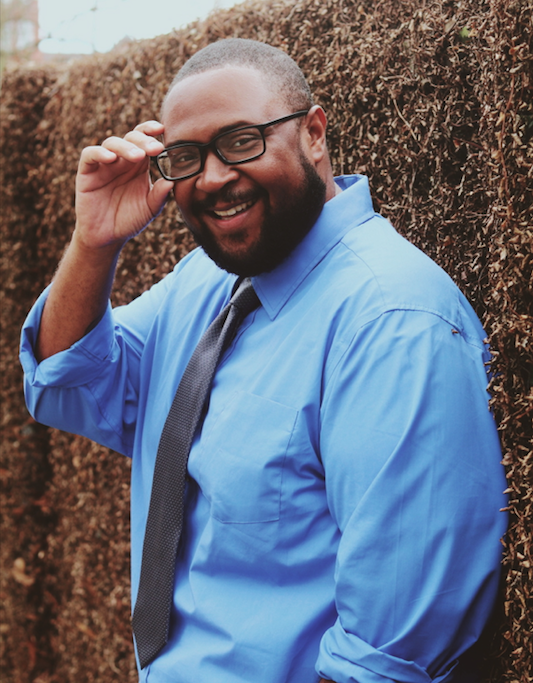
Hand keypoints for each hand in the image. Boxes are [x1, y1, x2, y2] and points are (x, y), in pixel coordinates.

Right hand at [74, 120, 173, 249]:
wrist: (107, 237)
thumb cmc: (130, 220)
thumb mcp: (150, 209)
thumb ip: (160, 195)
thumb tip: (171, 181)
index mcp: (139, 166)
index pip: (145, 141)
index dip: (151, 131)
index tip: (163, 130)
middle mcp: (122, 161)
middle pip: (130, 138)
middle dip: (143, 140)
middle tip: (155, 148)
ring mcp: (104, 165)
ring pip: (112, 143)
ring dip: (126, 146)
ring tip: (138, 156)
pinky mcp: (87, 172)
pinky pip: (90, 155)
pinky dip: (99, 153)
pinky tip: (111, 158)